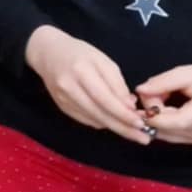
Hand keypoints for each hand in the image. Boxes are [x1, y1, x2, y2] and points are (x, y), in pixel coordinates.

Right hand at [26, 25, 151, 144]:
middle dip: (123, 128)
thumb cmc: (79, 53)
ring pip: (93, 120)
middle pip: (99, 114)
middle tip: (144, 138)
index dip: (124, 114)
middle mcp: (69, 87)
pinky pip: (85, 120)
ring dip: (115, 128)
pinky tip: (114, 123)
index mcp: (81, 71)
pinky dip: (102, 123)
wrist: (48, 53)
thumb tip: (129, 107)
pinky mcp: (61, 106)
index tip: (142, 123)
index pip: (105, 99)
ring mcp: (63, 99)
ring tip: (134, 133)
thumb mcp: (103, 61)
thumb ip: (116, 84)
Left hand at [136, 63, 191, 145]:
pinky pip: (169, 134)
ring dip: (155, 117)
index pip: (176, 121)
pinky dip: (162, 122)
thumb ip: (163, 82)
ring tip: (161, 97)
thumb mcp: (188, 73)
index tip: (141, 99)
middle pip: (166, 127)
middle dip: (151, 110)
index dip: (153, 114)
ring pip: (164, 132)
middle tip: (153, 90)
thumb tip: (140, 91)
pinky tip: (166, 107)